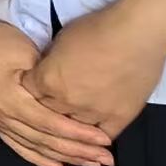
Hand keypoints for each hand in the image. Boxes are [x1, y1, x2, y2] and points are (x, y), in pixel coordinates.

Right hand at [0, 10, 120, 165]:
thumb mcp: (27, 53)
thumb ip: (46, 81)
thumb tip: (69, 102)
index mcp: (9, 99)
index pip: (50, 123)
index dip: (78, 134)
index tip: (105, 139)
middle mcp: (0, 116)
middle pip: (44, 140)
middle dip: (77, 152)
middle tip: (105, 159)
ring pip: (32, 147)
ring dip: (62, 158)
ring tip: (90, 164)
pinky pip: (18, 146)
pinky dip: (38, 158)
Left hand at [26, 4, 165, 143]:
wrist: (137, 33)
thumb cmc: (98, 28)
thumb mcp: (61, 39)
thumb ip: (51, 61)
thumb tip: (49, 70)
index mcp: (47, 80)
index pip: (29, 93)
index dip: (32, 89)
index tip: (36, 87)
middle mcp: (66, 102)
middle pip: (47, 114)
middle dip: (49, 108)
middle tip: (56, 103)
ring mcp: (93, 113)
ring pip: (74, 130)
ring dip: (73, 125)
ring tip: (76, 120)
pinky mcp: (119, 118)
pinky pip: (104, 136)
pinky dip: (98, 137)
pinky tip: (96, 136)